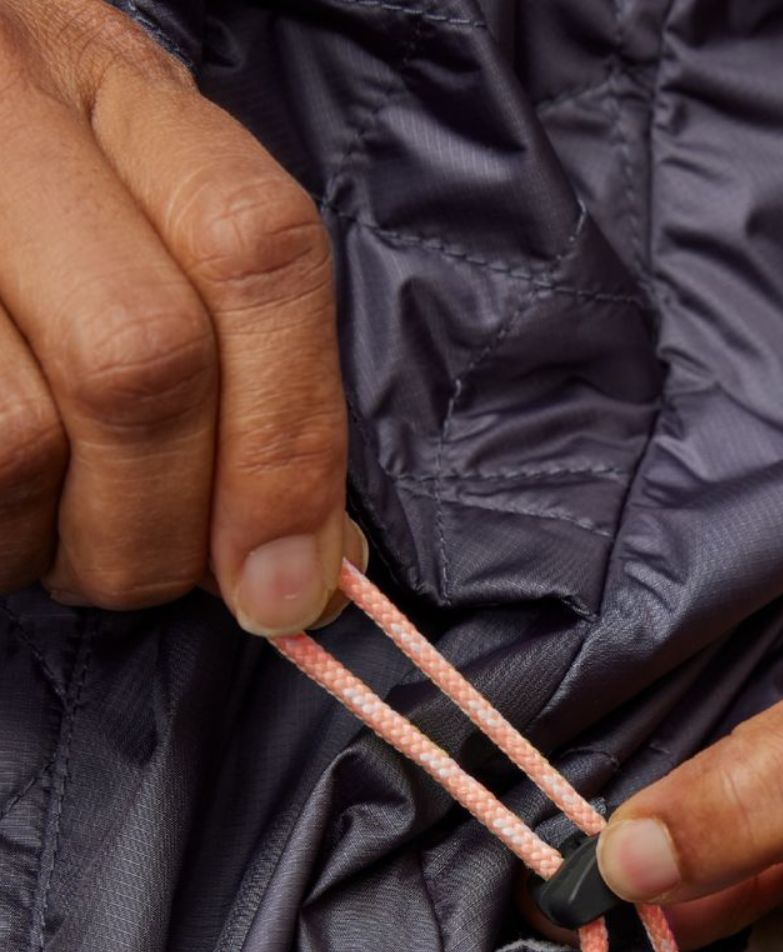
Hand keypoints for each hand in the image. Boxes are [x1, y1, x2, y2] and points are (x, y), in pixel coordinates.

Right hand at [0, 0, 355, 633]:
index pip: (257, 255)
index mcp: (126, 96)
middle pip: (143, 360)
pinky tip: (9, 514)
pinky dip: (0, 536)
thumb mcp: (146, 237)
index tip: (290, 583)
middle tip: (155, 573)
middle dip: (170, 525)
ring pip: (21, 435)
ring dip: (66, 543)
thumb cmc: (34, 223)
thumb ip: (248, 372)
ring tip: (61, 536)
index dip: (288, 448)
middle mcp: (9, 110)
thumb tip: (310, 567)